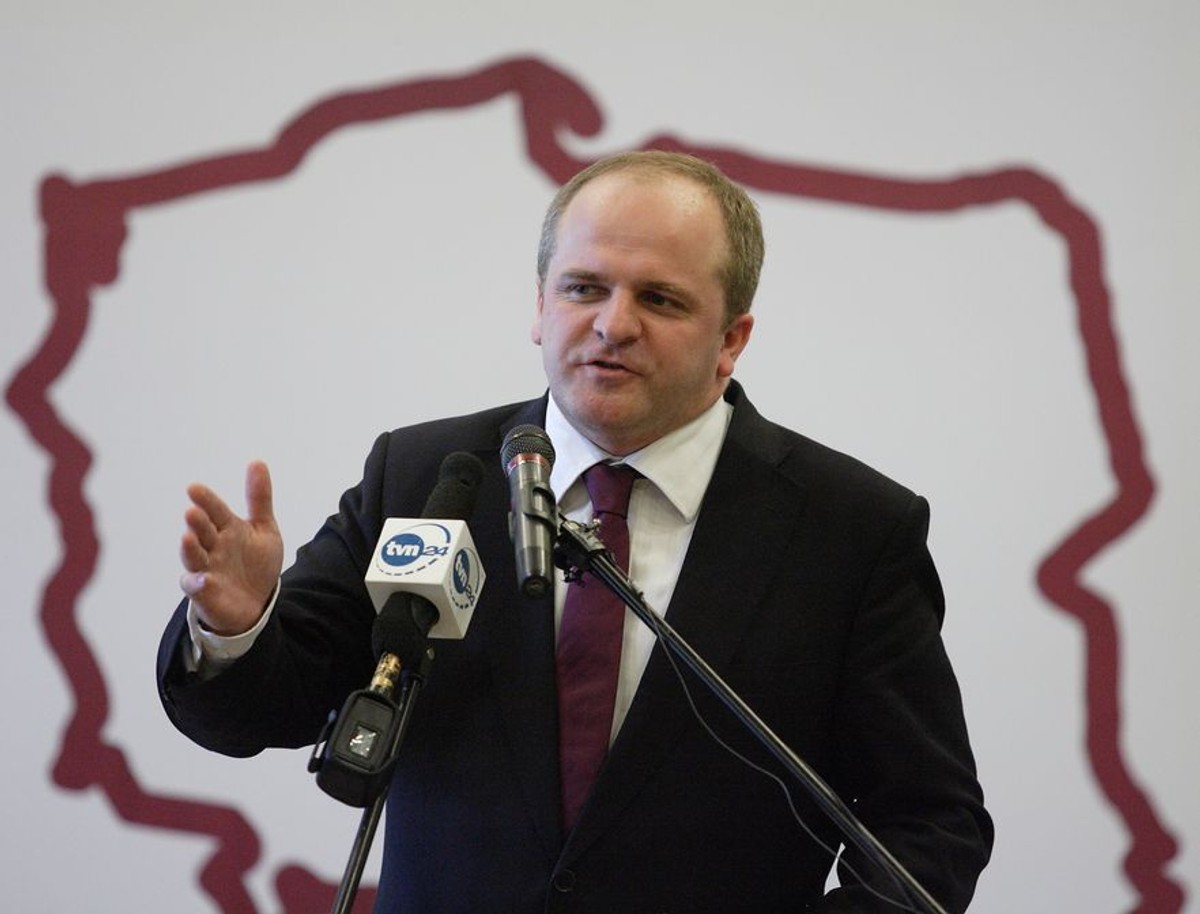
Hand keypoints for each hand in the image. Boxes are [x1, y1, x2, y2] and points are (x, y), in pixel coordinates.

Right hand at [178, 461, 283, 635]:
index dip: (206, 500)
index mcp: (228, 528)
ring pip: (193, 557)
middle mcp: (213, 546)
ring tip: (187, 537)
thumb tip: (257, 461)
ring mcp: (207, 568)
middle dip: (197, 522)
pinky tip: (203, 578)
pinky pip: (197, 587)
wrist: (257, 602)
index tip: (194, 488)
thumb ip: (259, 498)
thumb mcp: (263, 529)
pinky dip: (197, 583)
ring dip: (190, 548)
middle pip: (202, 531)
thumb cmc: (255, 562)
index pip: (215, 510)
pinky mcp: (206, 592)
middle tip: (193, 511)